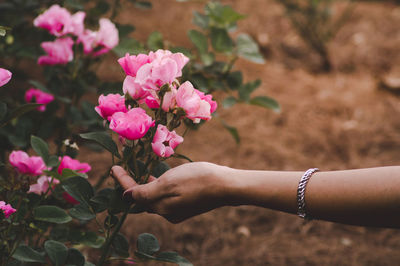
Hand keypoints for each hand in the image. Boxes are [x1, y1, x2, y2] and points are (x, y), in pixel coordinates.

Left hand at [111, 162, 230, 222]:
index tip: (113, 167)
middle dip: (131, 185)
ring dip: (145, 186)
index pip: (133, 195)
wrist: (225, 186)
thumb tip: (126, 197)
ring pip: (154, 198)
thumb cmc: (196, 179)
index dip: (121, 181)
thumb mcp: (168, 182)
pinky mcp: (186, 205)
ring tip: (140, 171)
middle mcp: (166, 212)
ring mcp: (177, 210)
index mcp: (159, 206)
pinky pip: (166, 197)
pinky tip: (161, 178)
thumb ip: (145, 192)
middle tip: (123, 170)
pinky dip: (159, 187)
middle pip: (142, 199)